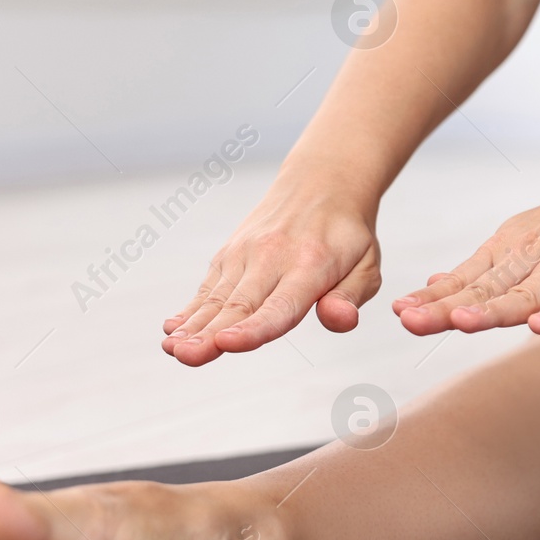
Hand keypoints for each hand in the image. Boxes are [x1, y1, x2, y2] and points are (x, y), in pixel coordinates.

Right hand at [162, 188, 380, 365]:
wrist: (322, 183)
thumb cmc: (347, 235)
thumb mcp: (367, 265)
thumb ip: (350, 296)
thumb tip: (339, 320)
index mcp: (312, 264)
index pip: (281, 305)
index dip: (254, 328)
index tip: (228, 344)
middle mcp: (273, 256)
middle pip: (240, 304)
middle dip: (210, 333)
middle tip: (186, 357)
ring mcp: (246, 253)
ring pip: (218, 298)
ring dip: (193, 326)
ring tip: (173, 350)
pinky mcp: (230, 253)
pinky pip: (209, 287)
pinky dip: (191, 309)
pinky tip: (173, 330)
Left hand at [392, 173, 539, 335]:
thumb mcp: (521, 240)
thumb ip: (484, 270)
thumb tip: (435, 283)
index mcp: (509, 251)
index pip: (465, 280)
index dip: (433, 297)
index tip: (399, 312)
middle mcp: (532, 254)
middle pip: (486, 288)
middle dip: (448, 307)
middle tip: (411, 322)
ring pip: (528, 291)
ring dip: (494, 308)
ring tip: (462, 323)